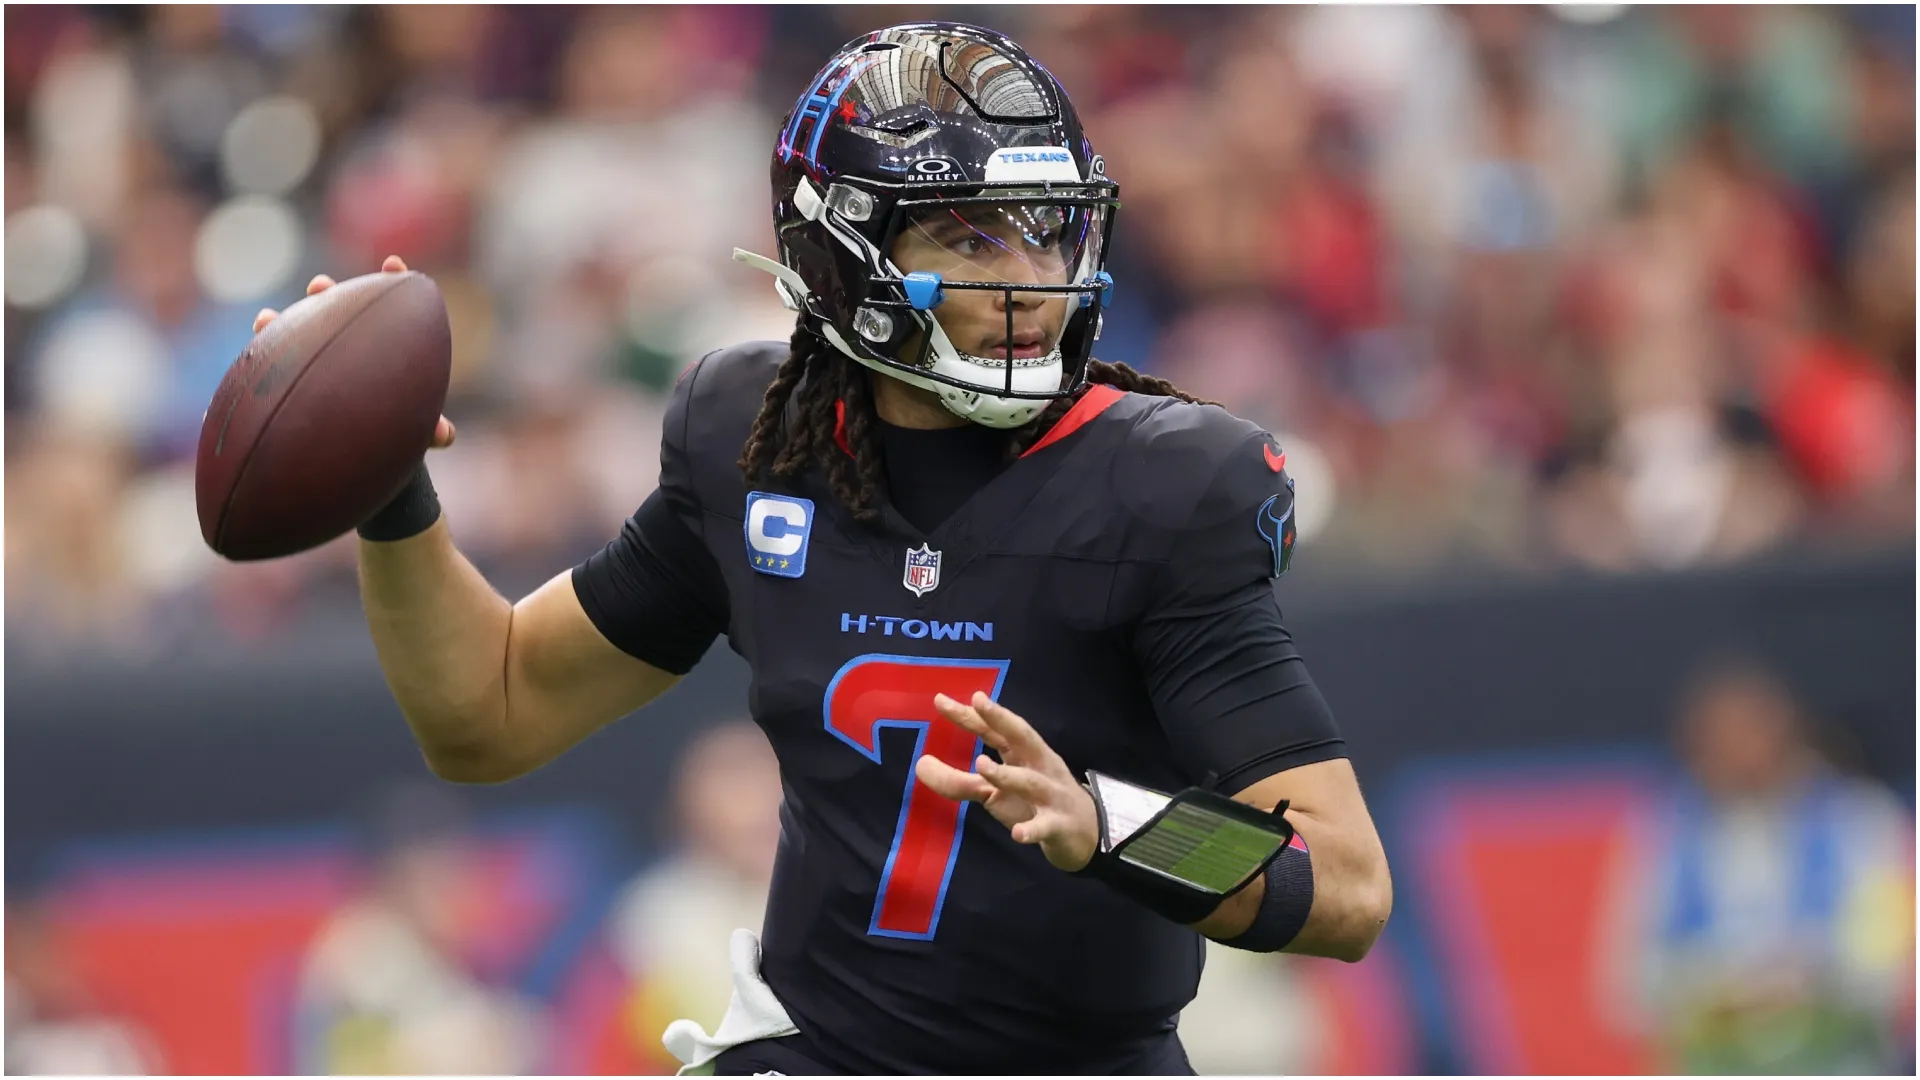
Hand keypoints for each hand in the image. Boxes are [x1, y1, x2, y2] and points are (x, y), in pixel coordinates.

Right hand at [251, 255, 454, 449]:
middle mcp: (347, 344)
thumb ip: (426, 430)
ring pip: (301, 329)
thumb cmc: (389, 434)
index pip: (388, 307)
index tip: (393, 265)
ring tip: (269, 317)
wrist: (356, 454)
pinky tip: (258, 329)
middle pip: (337, 310)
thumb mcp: (407, 430)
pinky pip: (274, 356)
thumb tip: (445, 435)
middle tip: (320, 287)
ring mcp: (316, 354)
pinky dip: (264, 343)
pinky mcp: (289, 373)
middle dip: (327, 295)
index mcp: (381, 348)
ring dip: (284, 323)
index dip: (392, 282)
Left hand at [915, 691, 1098, 871]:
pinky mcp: (1058, 825)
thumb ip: (958, 780)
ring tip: (981, 764)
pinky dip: (1033, 829)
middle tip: (977, 702)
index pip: (995, 729)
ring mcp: (1051, 795)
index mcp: (1025, 753)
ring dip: (1007, 772)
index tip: (940, 700)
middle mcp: (1040, 766)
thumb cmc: (1035, 803)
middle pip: (1022, 737)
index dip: (970, 714)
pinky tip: (1018, 834)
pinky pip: (1045, 826)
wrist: (1086, 834)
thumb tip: (919, 764)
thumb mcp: (996, 791)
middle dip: (1001, 719)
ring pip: (1030, 781)